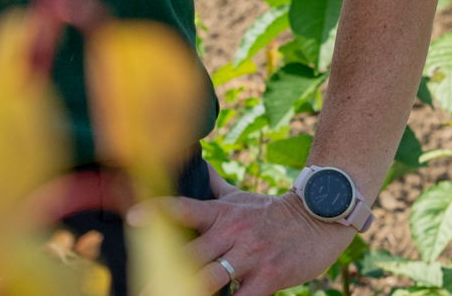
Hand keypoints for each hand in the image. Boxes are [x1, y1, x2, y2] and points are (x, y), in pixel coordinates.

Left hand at [136, 171, 355, 295]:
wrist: (318, 218)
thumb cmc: (274, 211)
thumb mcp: (243, 197)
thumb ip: (217, 188)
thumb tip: (201, 167)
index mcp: (221, 214)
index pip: (184, 208)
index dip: (157, 211)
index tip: (133, 217)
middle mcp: (231, 232)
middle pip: (190, 253)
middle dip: (165, 271)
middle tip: (144, 284)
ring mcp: (250, 255)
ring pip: (210, 276)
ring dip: (190, 289)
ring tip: (170, 294)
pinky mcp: (269, 276)